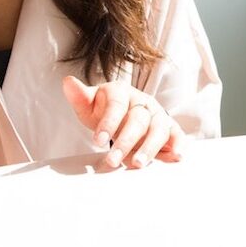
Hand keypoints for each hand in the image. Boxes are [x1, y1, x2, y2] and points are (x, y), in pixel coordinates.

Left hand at [62, 76, 184, 168]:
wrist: (124, 113)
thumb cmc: (105, 110)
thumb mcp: (90, 104)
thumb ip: (80, 97)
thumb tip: (68, 82)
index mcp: (122, 92)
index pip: (116, 105)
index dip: (108, 123)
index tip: (97, 141)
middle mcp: (143, 102)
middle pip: (138, 120)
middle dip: (125, 142)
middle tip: (112, 160)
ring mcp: (157, 115)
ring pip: (158, 129)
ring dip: (149, 148)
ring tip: (137, 164)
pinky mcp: (169, 128)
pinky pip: (177, 135)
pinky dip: (177, 146)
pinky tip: (175, 158)